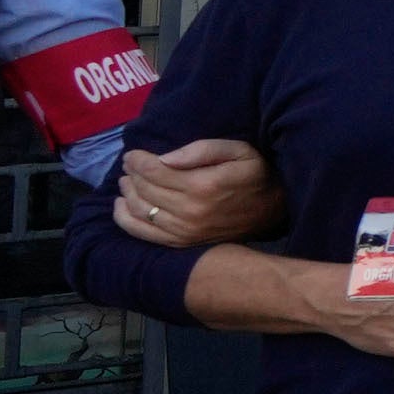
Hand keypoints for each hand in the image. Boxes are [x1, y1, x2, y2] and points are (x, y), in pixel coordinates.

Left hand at [115, 138, 283, 246]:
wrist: (273, 210)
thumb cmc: (254, 174)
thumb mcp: (238, 150)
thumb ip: (201, 150)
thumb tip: (164, 159)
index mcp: (203, 185)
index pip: (154, 171)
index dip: (137, 160)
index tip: (132, 154)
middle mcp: (191, 211)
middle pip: (144, 189)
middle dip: (131, 173)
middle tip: (130, 165)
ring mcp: (185, 231)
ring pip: (140, 210)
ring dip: (127, 193)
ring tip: (127, 181)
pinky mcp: (182, 243)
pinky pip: (143, 233)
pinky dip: (125, 219)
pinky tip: (121, 206)